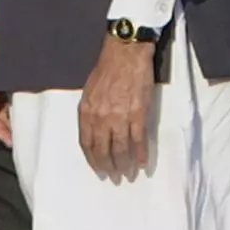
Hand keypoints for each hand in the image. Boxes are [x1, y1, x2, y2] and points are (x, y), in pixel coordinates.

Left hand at [79, 35, 154, 181]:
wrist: (125, 53)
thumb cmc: (106, 69)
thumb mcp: (89, 90)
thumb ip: (90, 112)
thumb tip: (94, 132)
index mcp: (87, 111)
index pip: (87, 143)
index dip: (93, 160)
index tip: (98, 169)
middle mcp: (101, 117)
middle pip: (104, 150)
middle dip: (109, 167)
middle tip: (114, 177)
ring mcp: (120, 117)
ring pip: (122, 150)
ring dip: (125, 165)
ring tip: (128, 174)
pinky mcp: (138, 114)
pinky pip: (139, 141)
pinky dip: (142, 154)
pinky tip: (143, 163)